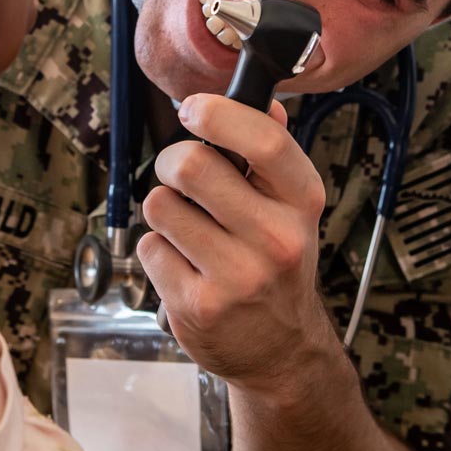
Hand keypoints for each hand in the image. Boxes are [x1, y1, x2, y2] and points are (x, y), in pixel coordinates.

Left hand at [137, 94, 336, 389]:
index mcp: (301, 202)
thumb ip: (273, 153)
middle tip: (179, 176)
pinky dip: (157, 251)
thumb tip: (265, 100)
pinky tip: (184, 265)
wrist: (281, 350)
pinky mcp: (197, 305)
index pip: (264, 141)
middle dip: (172, 162)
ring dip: (164, 211)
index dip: (218, 114)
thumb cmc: (276, 263)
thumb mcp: (291, 208)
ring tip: (187, 229)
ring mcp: (236, 276)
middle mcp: (276, 239)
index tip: (193, 109)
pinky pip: (149, 248)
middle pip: (192, 165)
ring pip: (160, 205)